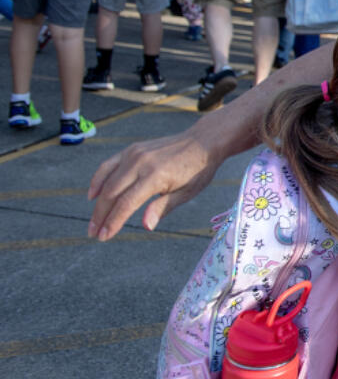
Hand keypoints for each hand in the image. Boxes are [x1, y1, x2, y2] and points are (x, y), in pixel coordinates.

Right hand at [87, 131, 220, 239]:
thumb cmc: (198, 170)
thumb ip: (163, 207)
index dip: (113, 222)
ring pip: (107, 181)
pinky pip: (108, 165)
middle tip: (93, 234)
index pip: (126, 204)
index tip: (103, 237)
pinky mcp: (131, 149)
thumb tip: (145, 226)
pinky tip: (92, 195)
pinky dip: (98, 180)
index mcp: (155, 176)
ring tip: (93, 222)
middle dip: (100, 216)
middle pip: (112, 193)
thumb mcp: (187, 192)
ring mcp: (134, 154)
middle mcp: (140, 163)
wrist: (202, 141)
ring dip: (97, 203)